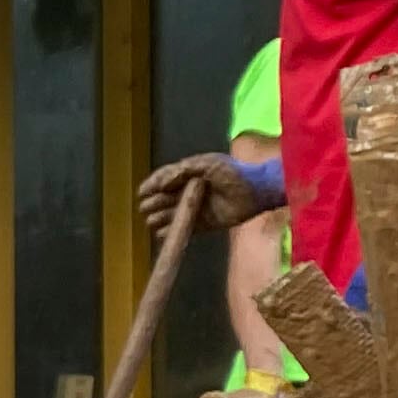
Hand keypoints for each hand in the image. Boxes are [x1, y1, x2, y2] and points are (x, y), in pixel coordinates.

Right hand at [138, 152, 280, 237]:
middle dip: (154, 203)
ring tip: (151, 221)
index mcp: (190, 174)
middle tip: (145, 208)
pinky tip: (162, 234)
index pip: (165, 179)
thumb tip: (162, 184)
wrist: (256, 190)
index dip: (152, 185)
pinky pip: (185, 230)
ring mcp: (198, 209)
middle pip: (166, 198)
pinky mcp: (206, 224)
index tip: (141, 193)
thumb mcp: (207, 164)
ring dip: (160, 218)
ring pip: (172, 215)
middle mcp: (191, 192)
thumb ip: (183, 171)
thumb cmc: (233, 172)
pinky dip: (173, 232)